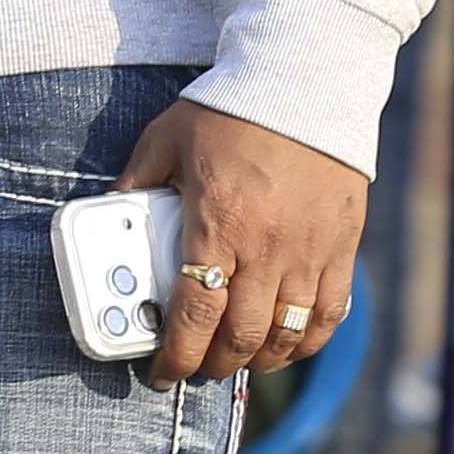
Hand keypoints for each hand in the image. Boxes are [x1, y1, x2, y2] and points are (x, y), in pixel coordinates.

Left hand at [120, 99, 365, 389]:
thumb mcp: (167, 139)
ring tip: (237, 358)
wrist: (305, 81)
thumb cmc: (230, 109)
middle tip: (196, 366)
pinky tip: (289, 344)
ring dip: (258, 358)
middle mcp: (265, 248)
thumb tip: (111, 210)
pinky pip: (329, 313)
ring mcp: (309, 251)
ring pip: (286, 333)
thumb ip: (137, 180)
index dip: (175, 355)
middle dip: (212, 364)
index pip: (194, 315)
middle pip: (239, 336)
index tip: (162, 372)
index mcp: (217, 226)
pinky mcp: (341, 246)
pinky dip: (308, 340)